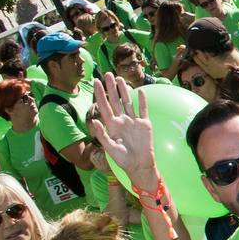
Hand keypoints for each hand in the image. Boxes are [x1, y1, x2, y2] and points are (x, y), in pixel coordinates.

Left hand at [91, 74, 157, 191]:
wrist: (140, 165)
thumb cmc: (123, 159)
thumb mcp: (109, 148)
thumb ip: (101, 134)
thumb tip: (94, 121)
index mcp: (112, 125)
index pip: (104, 105)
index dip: (100, 93)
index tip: (96, 82)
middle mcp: (122, 120)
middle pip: (115, 100)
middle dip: (111, 87)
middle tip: (107, 74)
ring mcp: (133, 121)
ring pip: (127, 102)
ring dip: (124, 90)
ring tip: (120, 79)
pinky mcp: (145, 124)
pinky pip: (143, 110)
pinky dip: (142, 101)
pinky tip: (140, 91)